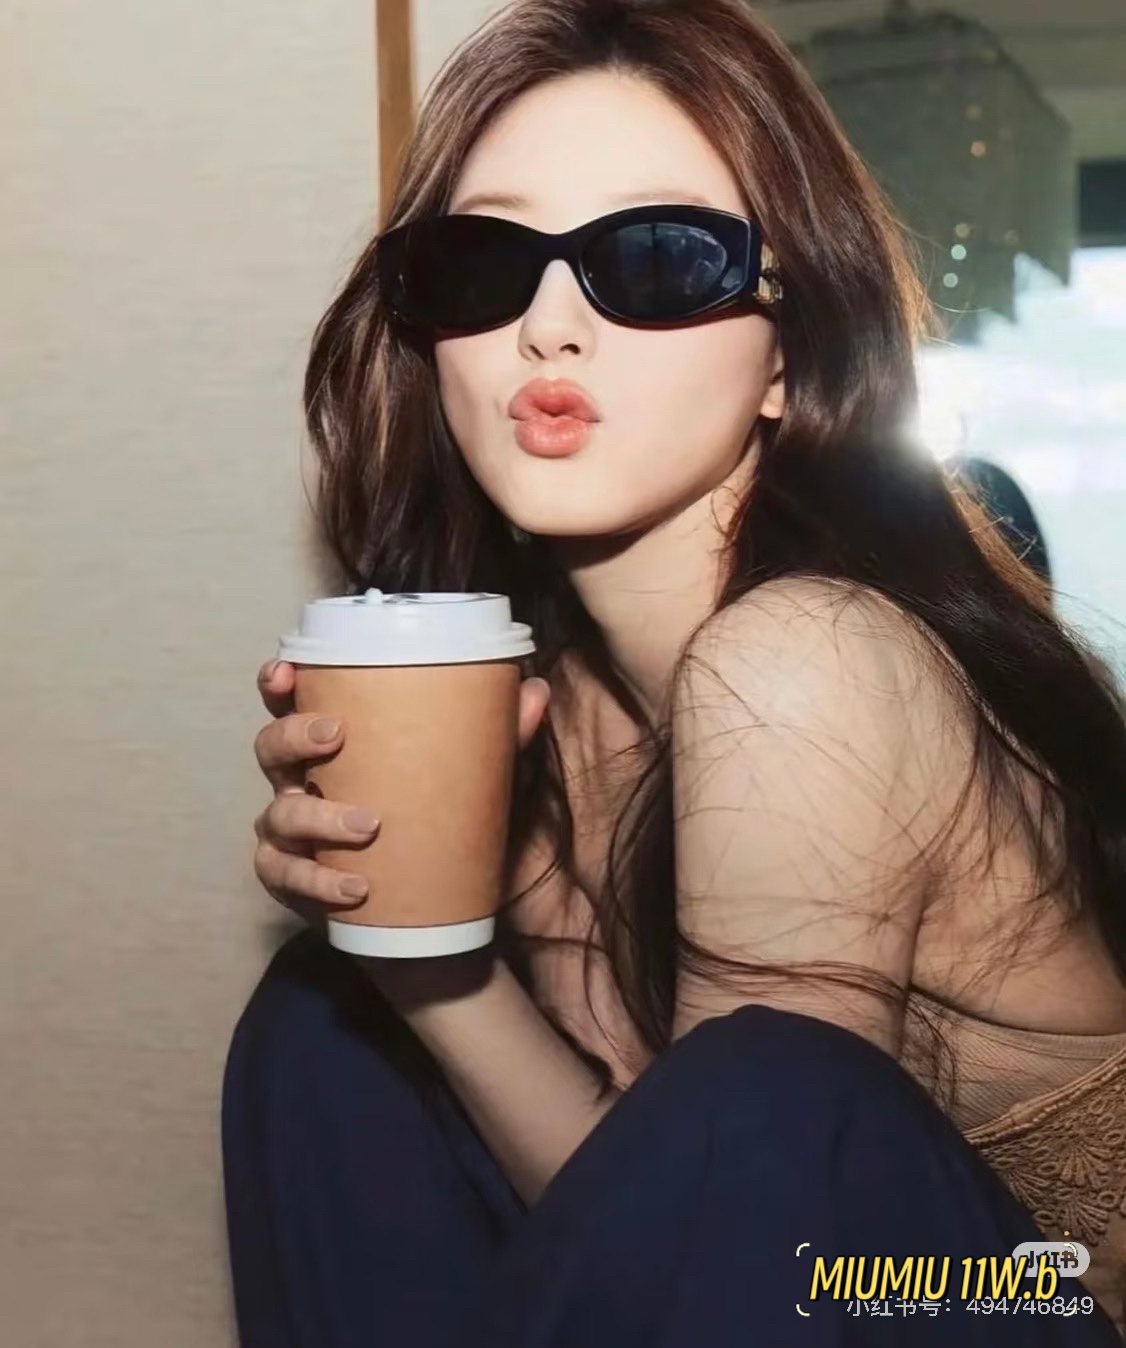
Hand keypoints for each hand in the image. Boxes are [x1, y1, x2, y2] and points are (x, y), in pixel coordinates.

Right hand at [251, 658, 550, 921]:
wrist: (430, 912)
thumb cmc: (437, 823)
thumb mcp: (474, 778)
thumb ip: (502, 736)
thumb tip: (536, 690)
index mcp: (332, 746)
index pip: (292, 703)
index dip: (278, 683)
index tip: (286, 673)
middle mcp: (301, 783)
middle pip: (270, 748)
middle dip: (293, 736)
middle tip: (334, 736)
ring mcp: (291, 835)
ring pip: (278, 815)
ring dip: (318, 818)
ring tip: (367, 825)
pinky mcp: (295, 882)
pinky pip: (288, 878)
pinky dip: (318, 881)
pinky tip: (355, 887)